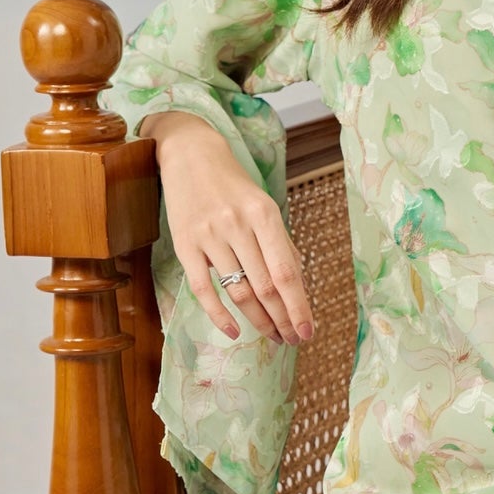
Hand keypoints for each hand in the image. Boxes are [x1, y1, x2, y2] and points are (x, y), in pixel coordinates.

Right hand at [142, 111, 314, 346]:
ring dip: (258, 320)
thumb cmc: (234, 184)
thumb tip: (298, 287)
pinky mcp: (185, 245)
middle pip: (265, 286)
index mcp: (265, 214)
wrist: (189, 154)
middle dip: (282, 318)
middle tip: (293, 339)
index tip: (308, 330)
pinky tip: (235, 330)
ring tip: (273, 336)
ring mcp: (209, 236)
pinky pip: (203, 289)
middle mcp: (237, 225)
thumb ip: (280, 244)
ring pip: (238, 291)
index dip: (299, 306)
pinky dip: (220, 314)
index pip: (286, 271)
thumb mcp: (264, 206)